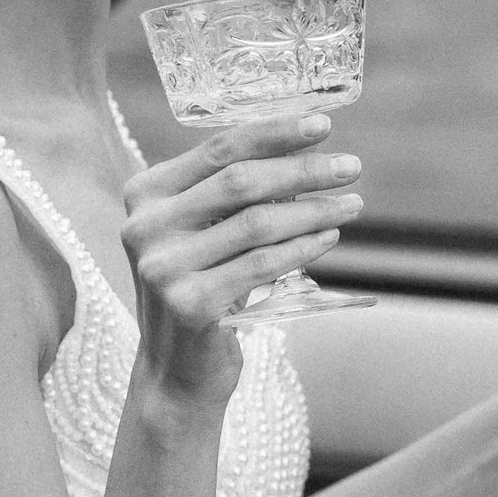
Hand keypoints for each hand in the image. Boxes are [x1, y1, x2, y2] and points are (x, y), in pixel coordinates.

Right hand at [121, 114, 363, 402]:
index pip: (218, 149)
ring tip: (353, 204)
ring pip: (257, 223)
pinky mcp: (189, 304)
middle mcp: (145, 226)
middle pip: (240, 181)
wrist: (176, 371)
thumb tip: (306, 150)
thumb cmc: (201, 288)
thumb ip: (231, 194)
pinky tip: (329, 236)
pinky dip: (303, 246)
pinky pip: (262, 264)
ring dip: (314, 210)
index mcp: (145, 194)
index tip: (322, 125)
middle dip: (304, 170)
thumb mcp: (202, 233)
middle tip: (351, 167)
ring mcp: (162, 267)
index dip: (275, 133)